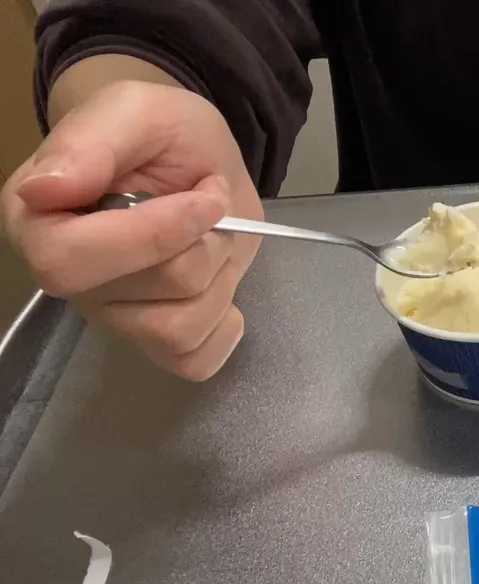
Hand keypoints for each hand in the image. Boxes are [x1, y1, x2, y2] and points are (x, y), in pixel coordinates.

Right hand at [2, 80, 261, 380]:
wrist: (200, 161)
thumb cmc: (161, 134)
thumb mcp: (137, 110)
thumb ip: (91, 142)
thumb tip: (44, 190)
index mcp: (38, 218)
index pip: (68, 260)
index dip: (153, 236)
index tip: (204, 198)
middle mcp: (66, 275)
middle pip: (147, 292)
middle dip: (201, 248)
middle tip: (211, 206)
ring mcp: (111, 314)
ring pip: (177, 329)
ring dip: (218, 278)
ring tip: (212, 237)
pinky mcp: (154, 340)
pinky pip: (194, 360)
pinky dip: (223, 325)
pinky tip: (218, 283)